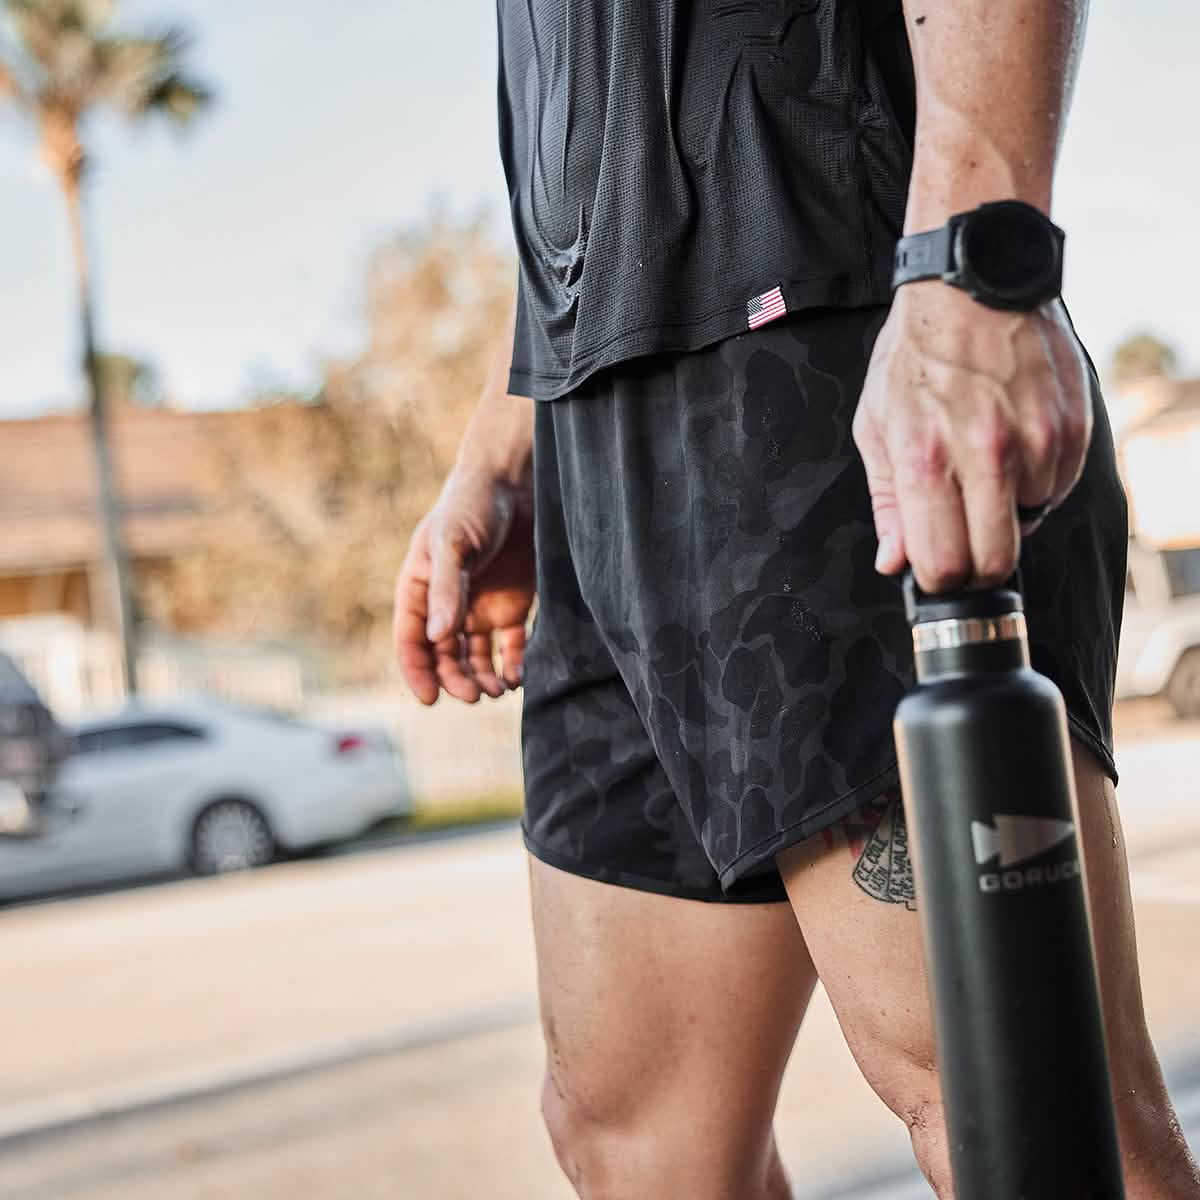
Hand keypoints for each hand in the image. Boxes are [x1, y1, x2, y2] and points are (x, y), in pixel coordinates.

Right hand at [394, 467, 534, 703]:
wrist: (517, 480)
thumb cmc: (472, 504)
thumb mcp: (452, 542)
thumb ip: (446, 589)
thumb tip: (437, 638)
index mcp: (420, 588)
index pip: (411, 640)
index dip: (417, 671)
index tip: (431, 698)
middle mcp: (447, 605)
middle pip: (445, 656)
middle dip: (456, 680)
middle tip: (474, 696)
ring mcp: (481, 607)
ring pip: (476, 659)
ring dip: (484, 678)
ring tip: (497, 690)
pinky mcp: (513, 606)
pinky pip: (510, 648)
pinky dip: (513, 665)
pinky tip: (519, 676)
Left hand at [853, 284, 1091, 591]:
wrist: (971, 286)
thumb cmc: (914, 356)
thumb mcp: (875, 426)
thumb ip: (886, 503)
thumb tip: (895, 562)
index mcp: (925, 459)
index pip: (943, 563)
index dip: (937, 579)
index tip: (934, 569)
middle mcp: (985, 454)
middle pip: (994, 561)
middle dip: (975, 566)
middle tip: (962, 541)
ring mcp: (1036, 440)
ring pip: (1029, 525)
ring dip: (1007, 513)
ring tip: (984, 469)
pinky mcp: (1072, 427)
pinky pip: (1058, 489)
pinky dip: (1036, 483)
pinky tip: (1012, 446)